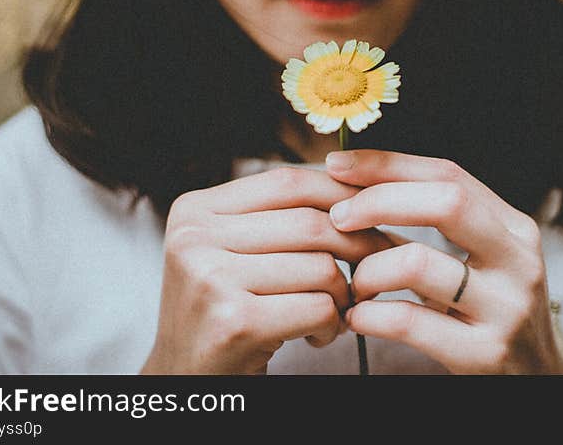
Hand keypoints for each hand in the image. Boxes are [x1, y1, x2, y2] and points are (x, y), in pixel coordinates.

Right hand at [141, 167, 392, 374]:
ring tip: (333, 312)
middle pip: (310, 223)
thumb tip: (357, 190)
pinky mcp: (235, 322)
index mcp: (196, 211)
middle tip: (377, 265)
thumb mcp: (232, 251)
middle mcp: (195, 238)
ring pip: (321, 266)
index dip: (340, 193)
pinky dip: (331, 325)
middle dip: (359, 245)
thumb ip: (277, 217)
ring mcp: (211, 279)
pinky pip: (318, 307)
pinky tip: (315, 336)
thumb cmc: (223, 311)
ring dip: (343, 294)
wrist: (184, 380)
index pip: (287, 182)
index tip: (373, 212)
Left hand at [325, 150, 562, 373]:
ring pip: (418, 262)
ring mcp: (504, 307)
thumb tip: (360, 181)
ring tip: (354, 284)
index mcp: (513, 227)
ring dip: (368, 269)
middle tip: (338, 217)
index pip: (447, 174)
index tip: (339, 164)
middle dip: (378, 201)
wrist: (536, 379)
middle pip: (445, 202)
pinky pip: (409, 321)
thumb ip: (438, 222)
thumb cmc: (491, 310)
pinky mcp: (484, 353)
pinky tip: (357, 317)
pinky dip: (369, 315)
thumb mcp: (482, 258)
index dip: (388, 164)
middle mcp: (517, 261)